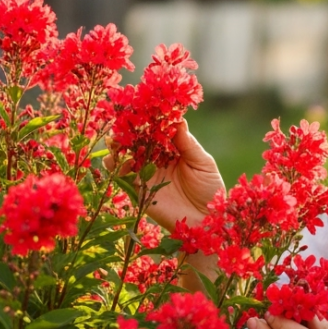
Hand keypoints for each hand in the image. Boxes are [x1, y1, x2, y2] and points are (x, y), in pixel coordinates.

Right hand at [106, 119, 223, 231]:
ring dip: (120, 146)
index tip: (144, 106)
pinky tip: (117, 159)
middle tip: (123, 120)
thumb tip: (178, 119)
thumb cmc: (211, 191)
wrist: (205, 222)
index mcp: (175, 149)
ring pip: (129, 155)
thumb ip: (188, 144)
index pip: (160, 130)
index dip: (152, 119)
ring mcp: (148, 173)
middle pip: (141, 140)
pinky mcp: (140, 189)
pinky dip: (117, 165)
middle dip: (131, 130)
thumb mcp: (203, 163)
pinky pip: (124, 175)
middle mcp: (158, 159)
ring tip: (116, 139)